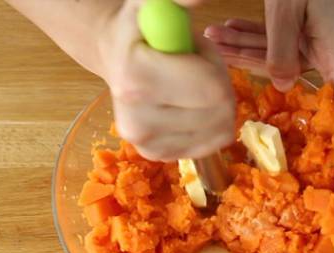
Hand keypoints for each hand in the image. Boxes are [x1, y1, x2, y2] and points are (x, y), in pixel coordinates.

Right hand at [99, 0, 235, 160]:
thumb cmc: (141, 28)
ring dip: (215, 106)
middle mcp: (137, 122)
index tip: (198, 53)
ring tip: (190, 85)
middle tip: (196, 68)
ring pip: (219, 131)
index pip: (213, 90)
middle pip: (219, 113)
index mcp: (137, 80)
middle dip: (219, 86)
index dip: (216, 67)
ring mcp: (146, 144)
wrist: (114, 56)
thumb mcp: (155, 2)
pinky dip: (209, 125)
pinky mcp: (156, 156)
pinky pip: (209, 145)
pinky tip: (188, 106)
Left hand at [204, 0, 333, 113]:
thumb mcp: (289, 10)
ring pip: (273, 54)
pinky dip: (249, 33)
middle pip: (288, 74)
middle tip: (217, 59)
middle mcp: (323, 47)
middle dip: (250, 64)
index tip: (319, 143)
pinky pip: (271, 38)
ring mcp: (309, 36)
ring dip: (241, 45)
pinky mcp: (296, 25)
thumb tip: (280, 86)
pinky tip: (226, 29)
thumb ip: (282, 50)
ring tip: (213, 36)